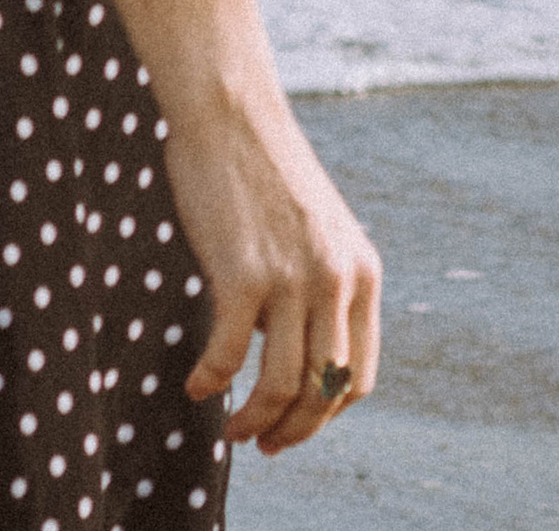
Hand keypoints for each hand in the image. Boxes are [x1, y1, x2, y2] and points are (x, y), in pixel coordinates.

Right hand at [169, 89, 383, 455]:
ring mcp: (293, 277)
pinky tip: (195, 385)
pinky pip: (231, 357)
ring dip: (253, 423)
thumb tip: (298, 354)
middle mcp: (337, 278)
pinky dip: (212, 382)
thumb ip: (321, 287)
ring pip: (281, 387)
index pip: (359, 377)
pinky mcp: (244, 273)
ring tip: (230, 431)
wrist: (234, 113)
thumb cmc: (266, 171)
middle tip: (260, 446)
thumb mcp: (318, 232)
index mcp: (363, 271)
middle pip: (323, 393)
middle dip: (292, 433)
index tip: (294, 428)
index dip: (325, 416)